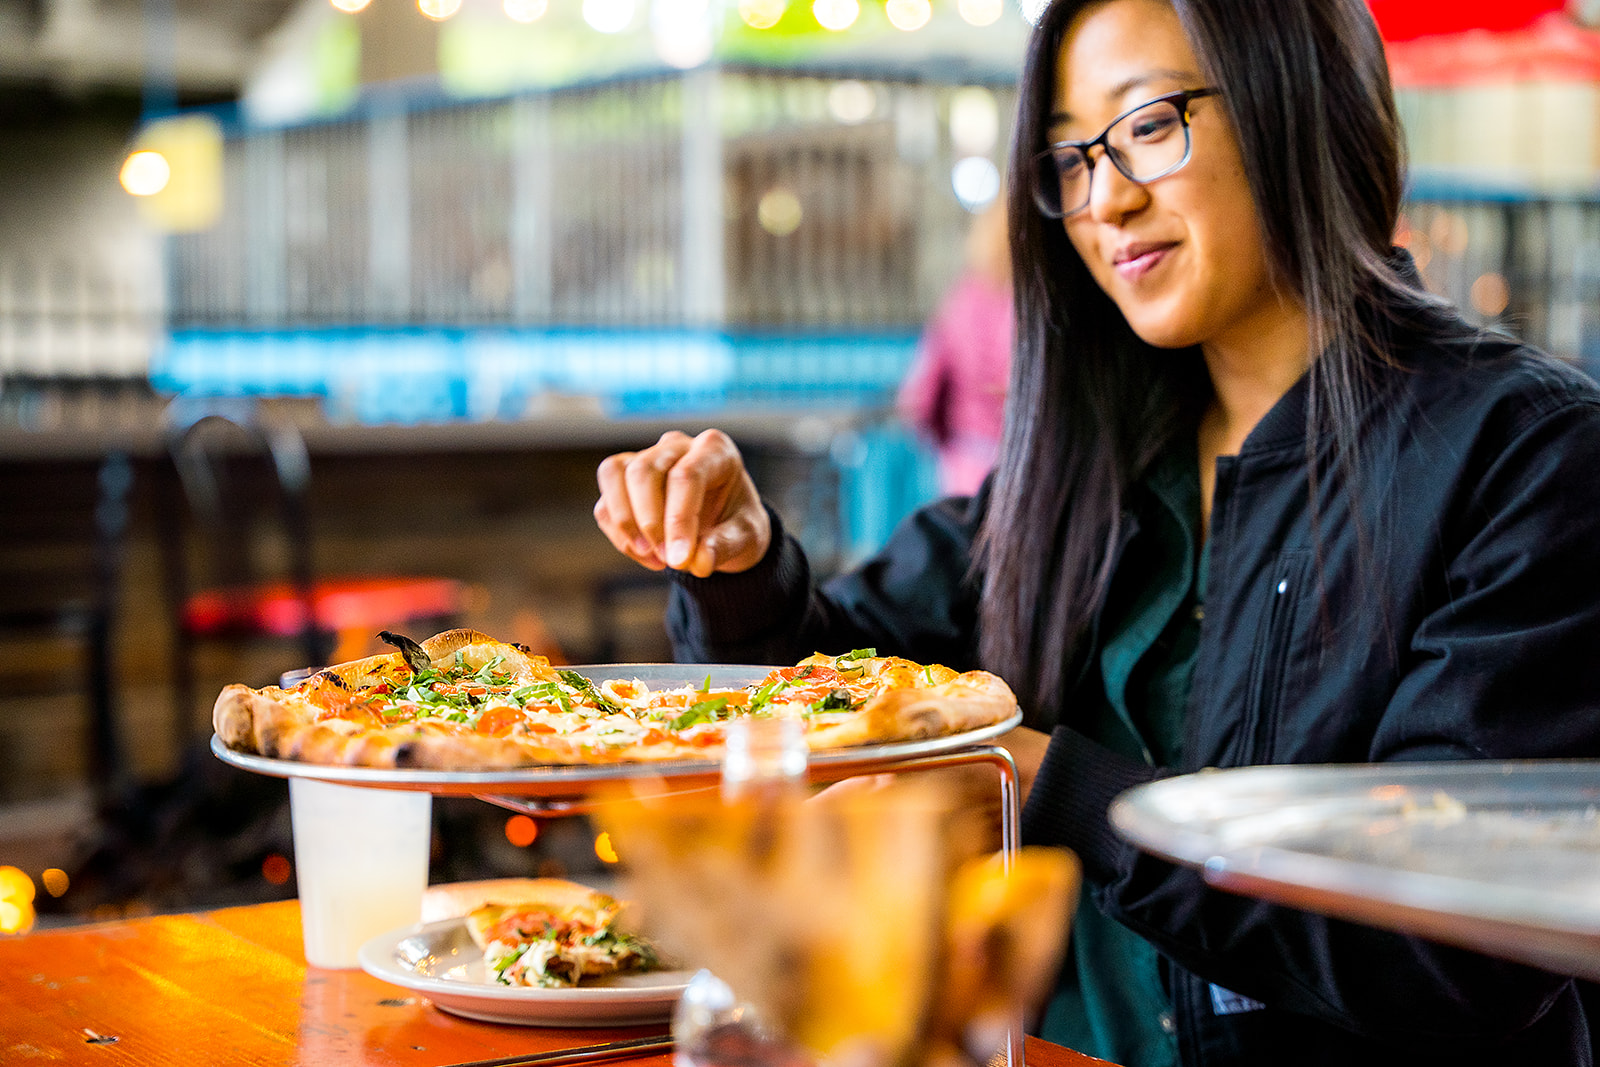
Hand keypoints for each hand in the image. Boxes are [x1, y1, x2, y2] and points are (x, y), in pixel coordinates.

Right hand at [594, 429, 772, 577]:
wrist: (724, 526)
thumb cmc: (738, 524)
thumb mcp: (749, 537)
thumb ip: (727, 546)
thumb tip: (699, 561)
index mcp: (714, 450)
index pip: (686, 475)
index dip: (679, 520)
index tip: (680, 560)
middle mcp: (677, 445)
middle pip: (643, 471)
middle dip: (649, 522)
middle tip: (669, 560)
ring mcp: (646, 457)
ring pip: (614, 474)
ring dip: (625, 524)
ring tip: (654, 559)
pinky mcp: (624, 479)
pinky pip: (606, 503)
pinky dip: (619, 535)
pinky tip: (647, 555)